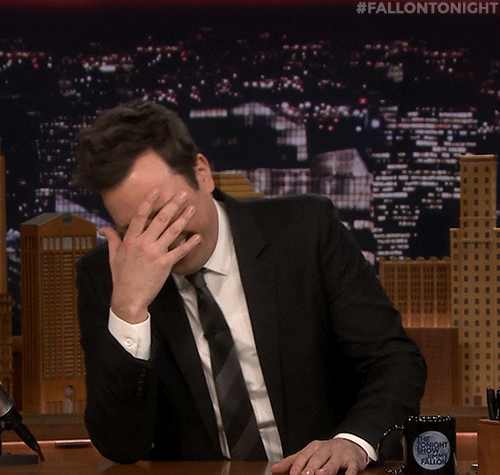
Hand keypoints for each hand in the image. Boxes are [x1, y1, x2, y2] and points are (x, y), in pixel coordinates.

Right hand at [99, 189, 200, 322]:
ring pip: (173, 231)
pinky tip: (197, 236)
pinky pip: (180, 251)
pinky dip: (189, 244)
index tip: (157, 190)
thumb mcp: (113, 256)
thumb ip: (112, 239)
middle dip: (173, 205)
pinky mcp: (165, 263)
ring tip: (192, 208)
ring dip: (184, 218)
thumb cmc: (121, 277)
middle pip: (160, 219)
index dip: (149, 201)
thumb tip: (104, 228)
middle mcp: (143, 243)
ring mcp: (155, 253)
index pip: (139, 215)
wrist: (129, 297)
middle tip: (183, 194)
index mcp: (130, 239)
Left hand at [270, 438, 368, 474]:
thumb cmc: (327, 452)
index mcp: (314, 447)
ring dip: (326, 469)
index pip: (303, 456)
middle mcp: (326, 449)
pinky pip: (351, 467)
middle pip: (316, 459)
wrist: (350, 445)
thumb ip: (292, 461)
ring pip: (332, 462)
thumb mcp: (309, 454)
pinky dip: (349, 473)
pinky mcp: (352, 461)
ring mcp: (340, 454)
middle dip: (310, 468)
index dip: (297, 466)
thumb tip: (274, 469)